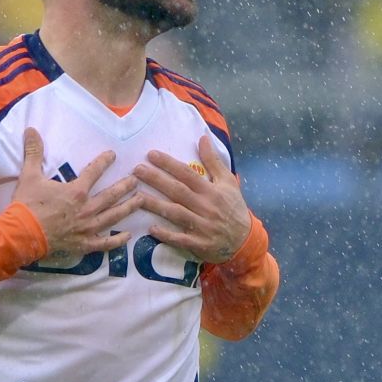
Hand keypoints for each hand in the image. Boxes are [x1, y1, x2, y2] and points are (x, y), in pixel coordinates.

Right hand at [11, 127, 140, 259]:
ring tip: (141, 200)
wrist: (21, 234)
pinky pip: (105, 243)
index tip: (113, 155)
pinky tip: (128, 236)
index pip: (94, 171)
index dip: (104, 161)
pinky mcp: (84, 244)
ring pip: (114, 216)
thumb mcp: (29, 175)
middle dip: (126, 186)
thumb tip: (30, 129)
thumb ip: (33, 152)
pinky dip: (117, 240)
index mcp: (77, 191)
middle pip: (112, 195)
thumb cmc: (27, 205)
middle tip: (137, 180)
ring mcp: (87, 227)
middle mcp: (87, 208)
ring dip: (129, 207)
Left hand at [132, 135, 251, 262]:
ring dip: (156, 206)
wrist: (245, 239)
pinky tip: (151, 229)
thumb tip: (202, 137)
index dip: (169, 164)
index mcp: (211, 191)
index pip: (187, 174)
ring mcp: (202, 226)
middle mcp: (206, 206)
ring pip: (176, 214)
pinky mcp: (199, 243)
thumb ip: (213, 161)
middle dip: (157, 180)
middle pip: (178, 191)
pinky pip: (181, 239)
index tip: (151, 154)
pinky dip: (167, 235)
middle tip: (136, 170)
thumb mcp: (228, 182)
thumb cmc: (233, 207)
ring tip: (136, 197)